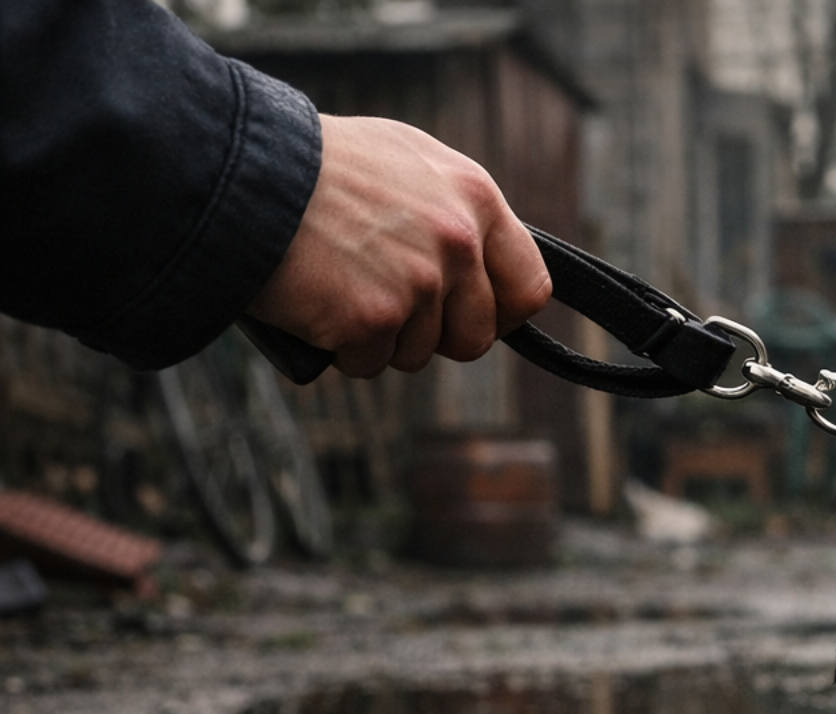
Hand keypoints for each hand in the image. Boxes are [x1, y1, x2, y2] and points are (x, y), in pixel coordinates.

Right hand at [247, 115, 551, 377]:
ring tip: (338, 284)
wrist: (237, 170)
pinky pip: (368, 363)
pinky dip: (339, 346)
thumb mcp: (404, 161)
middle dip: (434, 334)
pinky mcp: (373, 318)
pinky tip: (315, 301)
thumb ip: (454, 212)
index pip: (529, 287)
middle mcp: (457, 241)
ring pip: (418, 353)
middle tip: (385, 303)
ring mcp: (418, 282)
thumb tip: (485, 265)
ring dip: (380, 337)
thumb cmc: (314, 165)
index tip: (471, 316)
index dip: (500, 313)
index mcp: (474, 198)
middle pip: (474, 337)